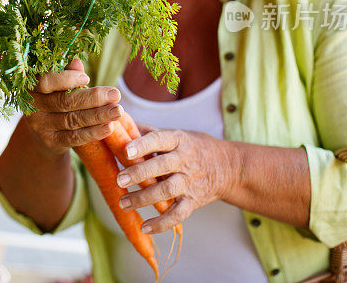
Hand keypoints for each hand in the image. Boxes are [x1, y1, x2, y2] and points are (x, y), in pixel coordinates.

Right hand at [24, 58, 121, 154]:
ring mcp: (40, 126)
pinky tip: (109, 127)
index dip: (66, 79)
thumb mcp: (57, 84)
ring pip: (72, 120)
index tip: (87, 78)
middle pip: (64, 102)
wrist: (43, 131)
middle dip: (93, 98)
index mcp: (32, 86)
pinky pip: (74, 137)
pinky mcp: (51, 142)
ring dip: (98, 115)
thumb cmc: (54, 98)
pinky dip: (93, 133)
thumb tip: (77, 62)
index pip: (46, 82)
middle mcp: (33, 107)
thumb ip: (66, 72)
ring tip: (117, 111)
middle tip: (115, 94)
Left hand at [116, 128, 238, 233]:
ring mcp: (190, 182)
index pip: (160, 140)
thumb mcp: (176, 134)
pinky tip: (145, 227)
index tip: (126, 151)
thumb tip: (121, 121)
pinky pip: (178, 214)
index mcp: (178, 140)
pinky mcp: (193, 201)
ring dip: (144, 198)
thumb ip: (149, 132)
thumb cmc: (192, 147)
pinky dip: (162, 223)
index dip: (143, 145)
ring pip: (167, 191)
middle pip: (162, 166)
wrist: (227, 167)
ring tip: (123, 202)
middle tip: (119, 180)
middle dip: (139, 173)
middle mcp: (185, 160)